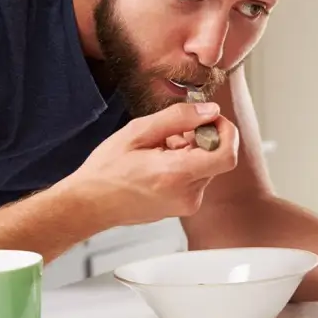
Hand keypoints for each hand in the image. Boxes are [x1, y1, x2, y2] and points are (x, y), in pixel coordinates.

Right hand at [63, 100, 239, 226]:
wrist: (90, 204)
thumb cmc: (107, 169)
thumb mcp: (138, 131)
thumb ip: (179, 118)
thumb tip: (210, 110)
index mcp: (177, 174)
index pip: (227, 154)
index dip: (226, 131)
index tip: (210, 119)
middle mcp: (187, 194)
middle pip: (216, 157)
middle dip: (200, 138)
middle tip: (170, 133)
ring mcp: (186, 204)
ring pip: (206, 166)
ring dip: (190, 151)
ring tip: (158, 149)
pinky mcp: (183, 207)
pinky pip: (196, 178)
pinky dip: (184, 164)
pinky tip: (158, 162)